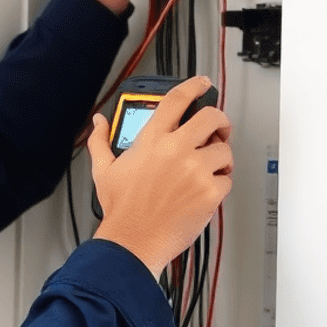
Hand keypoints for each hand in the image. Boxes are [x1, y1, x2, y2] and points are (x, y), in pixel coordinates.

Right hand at [88, 77, 232, 277]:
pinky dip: (221, 184)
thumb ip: (101, 141)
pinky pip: (227, 179)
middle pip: (212, 117)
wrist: (133, 242)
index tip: (202, 84)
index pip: (177, 100)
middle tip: (218, 129)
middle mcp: (176, 150)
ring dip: (221, 158)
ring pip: (225, 150)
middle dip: (219, 121)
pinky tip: (205, 190)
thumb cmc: (121, 210)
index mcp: (151, 140)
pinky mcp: (209, 192)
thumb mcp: (104, 170)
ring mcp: (195, 170)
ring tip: (208, 169)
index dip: (194, 86)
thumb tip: (99, 123)